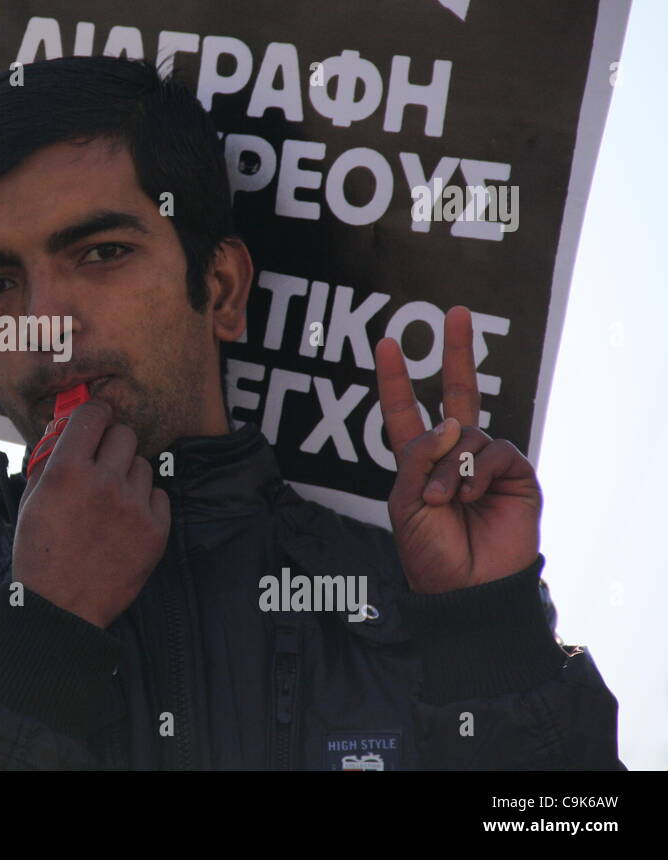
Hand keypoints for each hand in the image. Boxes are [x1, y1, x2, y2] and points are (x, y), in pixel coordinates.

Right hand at [14, 400, 169, 627]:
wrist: (61, 607)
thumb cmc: (39, 553)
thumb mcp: (31, 500)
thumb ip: (48, 460)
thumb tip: (64, 429)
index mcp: (67, 470)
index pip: (93, 414)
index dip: (93, 415)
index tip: (94, 422)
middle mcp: (104, 482)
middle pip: (124, 433)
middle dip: (111, 443)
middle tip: (102, 462)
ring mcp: (133, 506)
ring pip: (142, 465)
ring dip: (128, 475)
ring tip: (111, 501)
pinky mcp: (155, 529)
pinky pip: (160, 495)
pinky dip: (145, 503)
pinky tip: (126, 520)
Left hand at [374, 306, 541, 594]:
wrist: (466, 588)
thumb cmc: (429, 551)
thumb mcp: (405, 502)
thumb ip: (419, 457)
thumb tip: (451, 422)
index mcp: (419, 461)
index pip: (405, 412)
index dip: (394, 380)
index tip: (385, 344)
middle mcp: (454, 455)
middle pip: (460, 392)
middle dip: (457, 350)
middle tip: (456, 311)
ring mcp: (486, 463)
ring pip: (468, 433)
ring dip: (450, 466)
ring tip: (445, 502)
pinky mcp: (515, 475)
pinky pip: (496, 450)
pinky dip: (477, 471)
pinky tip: (471, 496)